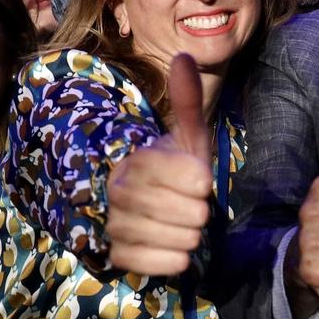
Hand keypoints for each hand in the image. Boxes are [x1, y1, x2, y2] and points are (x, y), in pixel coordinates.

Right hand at [107, 53, 213, 275]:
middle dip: (195, 211)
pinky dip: (172, 259)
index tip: (204, 182)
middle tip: (199, 209)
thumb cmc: (179, 173)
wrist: (162, 212)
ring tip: (189, 227)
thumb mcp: (189, 139)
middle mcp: (117, 190)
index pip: (165, 168)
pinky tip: (180, 249)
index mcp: (134, 160)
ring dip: (187, 235)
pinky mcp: (117, 255)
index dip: (192, 177)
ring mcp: (113, 223)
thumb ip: (187, 102)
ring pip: (162, 235)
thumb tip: (185, 55)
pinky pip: (149, 262)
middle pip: (167, 206)